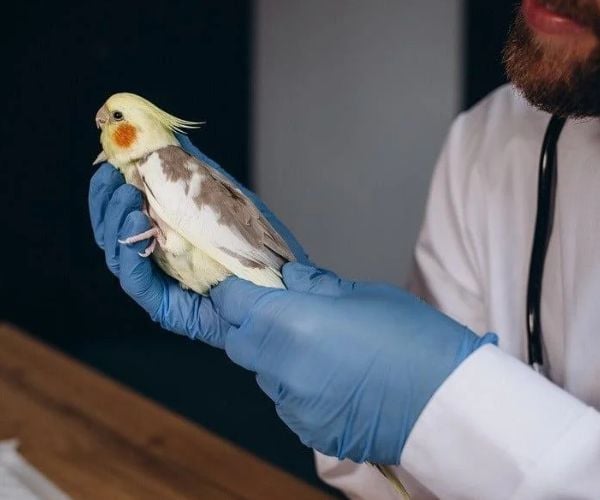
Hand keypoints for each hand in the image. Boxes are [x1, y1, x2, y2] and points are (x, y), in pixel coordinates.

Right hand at [88, 135, 307, 346]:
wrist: (286, 291)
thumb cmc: (262, 249)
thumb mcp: (231, 202)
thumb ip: (200, 174)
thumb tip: (174, 139)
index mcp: (169, 232)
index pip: (127, 209)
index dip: (113, 187)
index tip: (110, 160)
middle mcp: (159, 257)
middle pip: (114, 231)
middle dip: (107, 201)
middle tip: (111, 177)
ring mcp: (161, 283)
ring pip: (119, 254)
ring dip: (114, 221)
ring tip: (127, 196)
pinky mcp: (166, 307)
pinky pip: (136, 282)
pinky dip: (130, 253)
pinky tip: (136, 225)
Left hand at [210, 263, 496, 462]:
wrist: (449, 404)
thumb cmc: (415, 339)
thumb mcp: (365, 295)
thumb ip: (316, 286)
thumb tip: (288, 279)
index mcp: (292, 325)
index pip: (232, 303)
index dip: (231, 291)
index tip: (239, 286)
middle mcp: (283, 369)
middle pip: (238, 342)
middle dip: (249, 325)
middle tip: (280, 314)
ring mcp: (295, 406)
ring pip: (264, 375)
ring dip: (277, 358)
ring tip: (319, 350)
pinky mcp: (310, 431)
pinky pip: (288, 402)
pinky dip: (298, 386)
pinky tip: (333, 379)